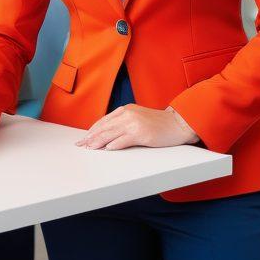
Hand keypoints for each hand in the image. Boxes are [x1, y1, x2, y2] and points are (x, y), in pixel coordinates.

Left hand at [78, 105, 199, 150]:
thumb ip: (124, 122)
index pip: (104, 120)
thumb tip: (108, 134)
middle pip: (104, 127)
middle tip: (81, 145)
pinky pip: (122, 140)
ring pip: (110, 134)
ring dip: (98, 142)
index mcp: (126, 109)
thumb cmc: (160, 124)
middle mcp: (128, 114)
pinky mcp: (141, 133)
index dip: (93, 130)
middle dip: (91, 137)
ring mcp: (134, 123)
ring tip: (89, 148)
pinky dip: (113, 145)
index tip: (85, 138)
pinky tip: (106, 150)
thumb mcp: (139, 118)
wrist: (178, 124)